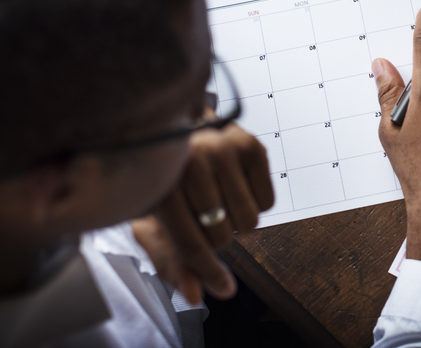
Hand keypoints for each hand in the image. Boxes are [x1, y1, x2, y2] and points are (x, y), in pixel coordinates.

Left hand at [134, 123, 273, 303]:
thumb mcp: (152, 219)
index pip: (191, 243)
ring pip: (249, 220)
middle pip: (222, 236)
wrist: (175, 124)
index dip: (207, 272)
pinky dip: (255, 202)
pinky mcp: (250, 143)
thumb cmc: (162, 177)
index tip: (222, 288)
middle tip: (203, 218)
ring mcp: (224, 148)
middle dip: (215, 238)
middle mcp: (193, 162)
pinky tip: (234, 184)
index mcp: (160, 184)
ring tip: (218, 199)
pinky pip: (268, 201)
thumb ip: (171, 260)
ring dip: (236, 220)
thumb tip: (197, 296)